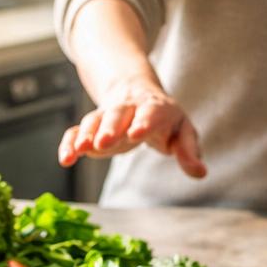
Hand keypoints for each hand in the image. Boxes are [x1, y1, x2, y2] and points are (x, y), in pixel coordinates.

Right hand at [57, 88, 206, 178]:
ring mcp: (107, 116)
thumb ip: (189, 152)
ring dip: (86, 135)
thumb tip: (200, 173)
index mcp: (156, 109)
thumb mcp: (183, 132)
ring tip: (79, 150)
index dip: (143, 122)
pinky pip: (77, 132)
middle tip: (102, 144)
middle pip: (117, 115)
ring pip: (94, 121)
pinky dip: (69, 143)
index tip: (136, 134)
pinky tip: (66, 159)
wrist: (137, 93)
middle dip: (109, 128)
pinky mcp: (92, 128)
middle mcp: (128, 109)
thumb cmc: (165, 119)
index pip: (150, 113)